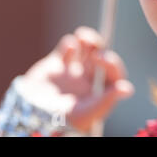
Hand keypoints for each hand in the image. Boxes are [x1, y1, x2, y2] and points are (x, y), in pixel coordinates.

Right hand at [19, 26, 134, 132]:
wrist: (29, 117)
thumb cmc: (61, 120)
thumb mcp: (87, 112)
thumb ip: (107, 99)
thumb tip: (128, 89)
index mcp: (99, 92)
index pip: (114, 74)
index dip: (113, 64)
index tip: (103, 59)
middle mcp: (88, 80)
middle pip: (102, 56)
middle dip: (101, 49)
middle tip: (96, 53)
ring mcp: (72, 71)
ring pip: (86, 48)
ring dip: (89, 38)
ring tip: (83, 36)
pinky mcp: (55, 64)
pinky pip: (67, 47)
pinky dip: (69, 42)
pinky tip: (69, 46)